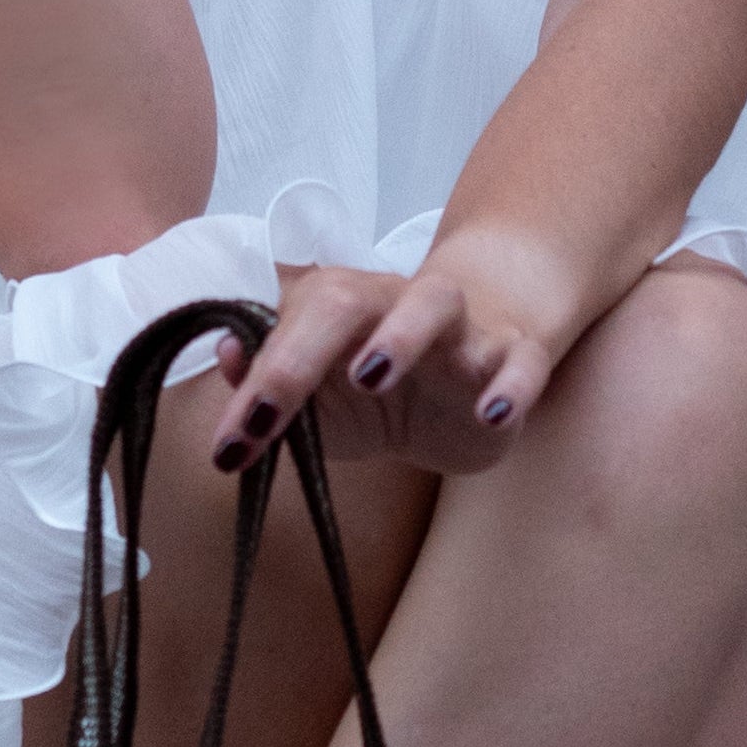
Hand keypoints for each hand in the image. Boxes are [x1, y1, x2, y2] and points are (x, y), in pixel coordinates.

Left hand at [204, 258, 564, 478]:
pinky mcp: (513, 358)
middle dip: (301, 354)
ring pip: (436, 301)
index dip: (255, 381)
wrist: (468, 382)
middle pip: (346, 300)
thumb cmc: (373, 385)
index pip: (285, 326)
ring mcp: (457, 327)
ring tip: (370, 376)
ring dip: (401, 333)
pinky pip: (520, 359)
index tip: (230, 446)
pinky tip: (491, 413)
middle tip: (272, 407)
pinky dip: (510, 383)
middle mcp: (394, 302)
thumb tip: (225, 353)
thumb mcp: (316, 393)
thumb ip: (266, 377)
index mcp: (337, 304)